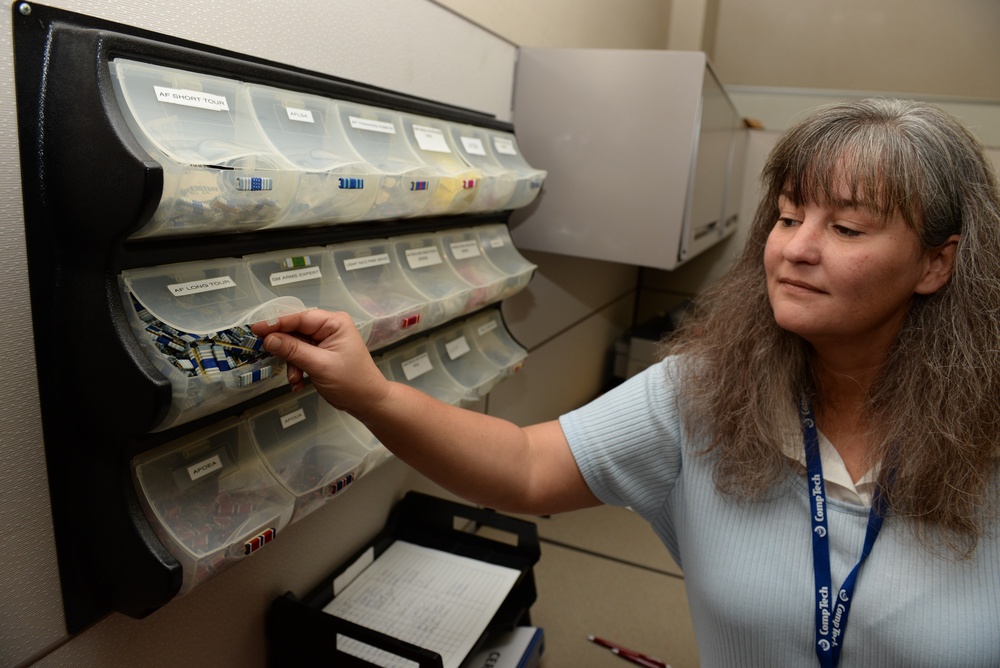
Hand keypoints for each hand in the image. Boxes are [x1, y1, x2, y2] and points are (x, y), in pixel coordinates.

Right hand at [250, 310, 388, 415]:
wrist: (367, 402)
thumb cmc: (352, 382)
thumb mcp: (320, 366)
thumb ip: (293, 351)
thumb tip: (269, 339)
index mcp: (334, 323)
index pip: (300, 317)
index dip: (276, 323)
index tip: (256, 329)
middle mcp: (329, 327)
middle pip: (295, 330)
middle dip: (285, 348)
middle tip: (270, 356)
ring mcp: (325, 341)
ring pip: (294, 345)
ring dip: (291, 363)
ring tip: (295, 379)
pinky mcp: (320, 353)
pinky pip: (300, 356)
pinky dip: (296, 369)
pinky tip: (299, 383)